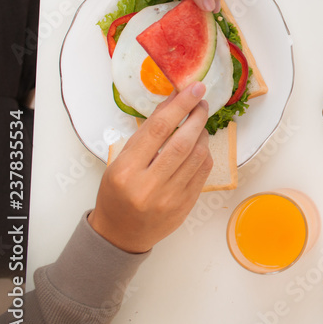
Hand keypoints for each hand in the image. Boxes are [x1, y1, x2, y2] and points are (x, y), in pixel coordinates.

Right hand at [88, 83, 212, 252]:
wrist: (120, 234)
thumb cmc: (117, 193)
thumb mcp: (120, 162)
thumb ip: (146, 135)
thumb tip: (172, 103)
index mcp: (126, 171)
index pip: (158, 129)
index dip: (179, 105)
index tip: (194, 89)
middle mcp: (148, 185)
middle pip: (182, 142)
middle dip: (197, 116)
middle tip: (202, 102)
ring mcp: (169, 198)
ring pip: (197, 156)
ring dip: (203, 134)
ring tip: (199, 124)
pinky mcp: (185, 205)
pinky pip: (203, 172)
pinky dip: (205, 153)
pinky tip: (200, 146)